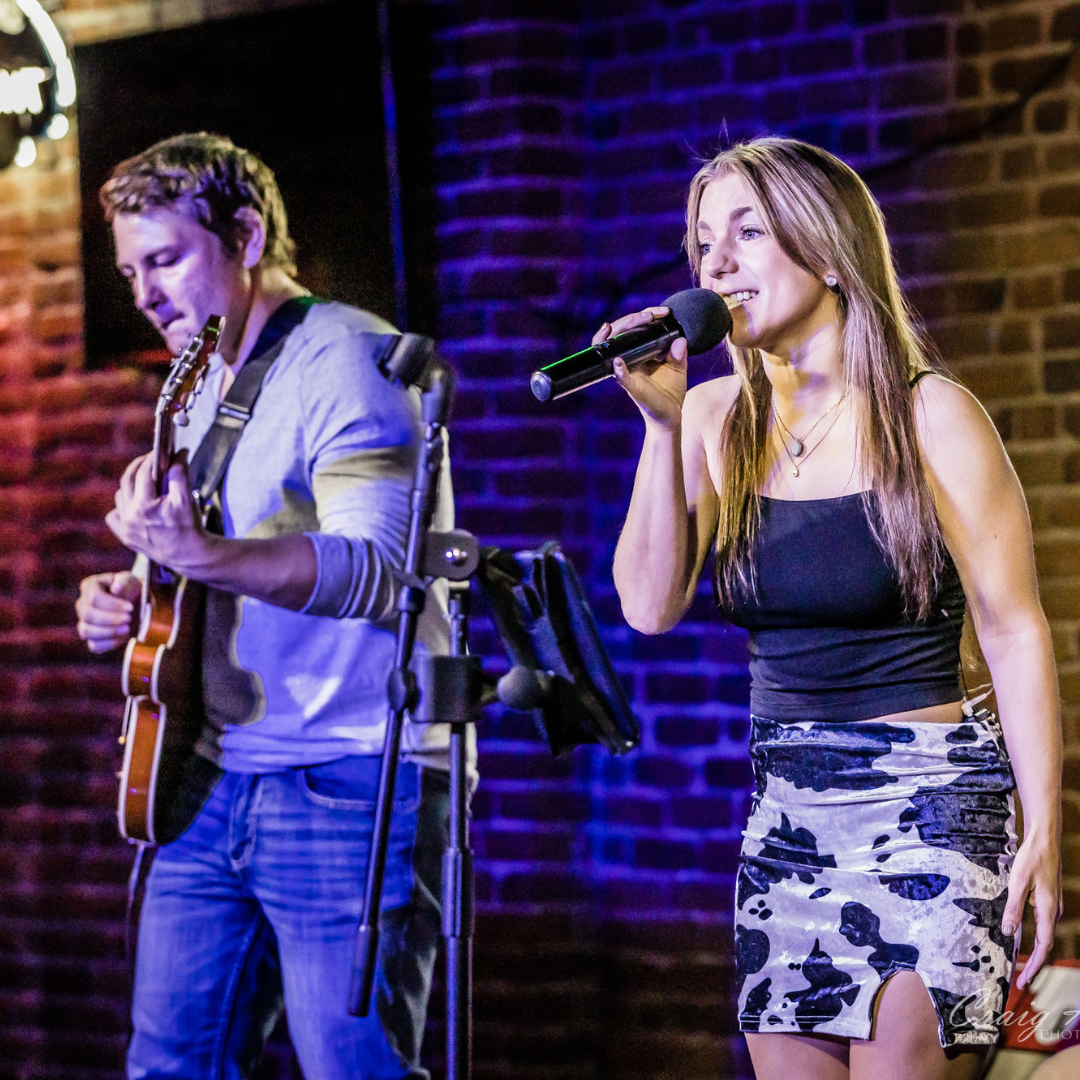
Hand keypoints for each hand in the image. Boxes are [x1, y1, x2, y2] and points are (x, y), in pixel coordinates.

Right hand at [75, 571, 140, 652]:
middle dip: (110, 619)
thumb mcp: (131, 581)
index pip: (94, 598)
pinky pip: (94, 645)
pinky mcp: (92, 637)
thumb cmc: (130, 589)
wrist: (135, 603)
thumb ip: (124, 582)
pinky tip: (123, 638)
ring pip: (86, 631)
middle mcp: (82, 604)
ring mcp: (84, 622)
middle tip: (129, 619)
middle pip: (88, 615)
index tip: (130, 608)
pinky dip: (109, 644)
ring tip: (127, 629)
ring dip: (109, 632)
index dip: (112, 605)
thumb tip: (116, 589)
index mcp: (89, 586)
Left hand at [105, 452, 209, 575]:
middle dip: (138, 466)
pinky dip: (122, 507)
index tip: (159, 453)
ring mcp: (125, 528)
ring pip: (120, 496)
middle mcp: (130, 516)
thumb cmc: (189, 527)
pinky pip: (114, 516)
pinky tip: (135, 505)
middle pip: (127, 481)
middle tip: (150, 460)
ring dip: (131, 485)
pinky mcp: (125, 537)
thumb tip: (179, 453)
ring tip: (146, 481)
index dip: (151, 459)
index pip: (143, 473)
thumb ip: (180, 474)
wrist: (188, 555)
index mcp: (145, 506)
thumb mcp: (187, 499)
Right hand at [594, 306, 687, 429]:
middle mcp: (629, 361)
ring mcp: (629, 373)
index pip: (633, 328)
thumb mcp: (678, 368)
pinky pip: (622, 379)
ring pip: (612, 350)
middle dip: (633, 318)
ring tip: (635, 322)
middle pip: (620, 333)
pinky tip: (618, 362)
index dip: (644, 315)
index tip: (664, 312)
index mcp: (638, 353)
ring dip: (620, 333)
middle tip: (651, 315)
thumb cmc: (670, 391)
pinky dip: (619, 370)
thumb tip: (681, 339)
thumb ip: (679, 353)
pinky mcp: (633, 389)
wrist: (670, 416)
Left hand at [1003, 830, 1061, 988]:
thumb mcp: (1018, 881)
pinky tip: (1024, 936)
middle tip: (1022, 979)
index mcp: (1048, 909)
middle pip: (1046, 944)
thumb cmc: (1032, 858)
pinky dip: (1036, 936)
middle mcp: (1053, 910)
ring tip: (1023, 965)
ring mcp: (1052, 905)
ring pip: (1045, 934)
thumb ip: (1013, 907)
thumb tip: (1009, 932)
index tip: (1025, 980)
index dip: (1035, 965)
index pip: (1043, 945)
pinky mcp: (1048, 899)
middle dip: (1035, 963)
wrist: (1045, 839)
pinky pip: (1043, 923)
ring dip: (1035, 951)